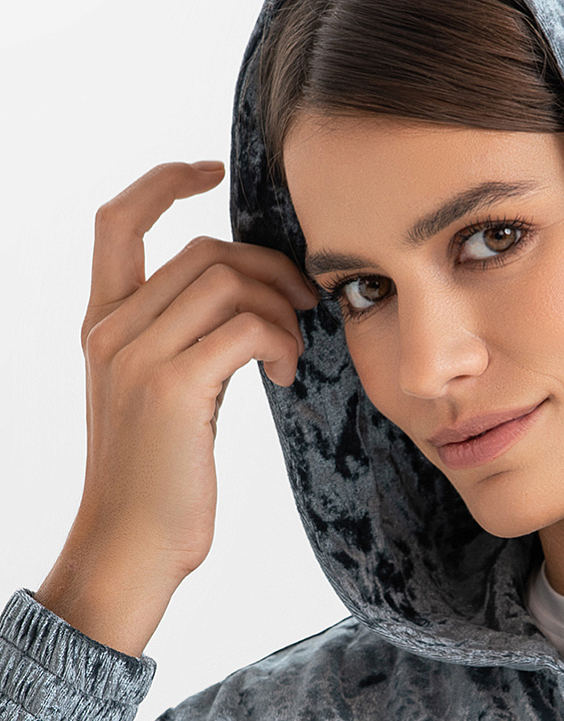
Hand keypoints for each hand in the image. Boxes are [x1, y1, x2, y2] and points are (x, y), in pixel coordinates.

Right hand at [35, 160, 317, 656]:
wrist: (131, 549)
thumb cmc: (158, 485)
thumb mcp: (158, 401)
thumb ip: (182, 346)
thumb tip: (243, 308)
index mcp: (102, 326)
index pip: (118, 221)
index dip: (165, 181)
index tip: (212, 170)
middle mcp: (111, 331)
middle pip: (204, 250)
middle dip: (269, 268)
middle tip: (304, 305)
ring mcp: (138, 356)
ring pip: (229, 280)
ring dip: (282, 309)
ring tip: (294, 355)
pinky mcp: (173, 386)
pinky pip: (247, 327)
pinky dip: (283, 342)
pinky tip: (288, 377)